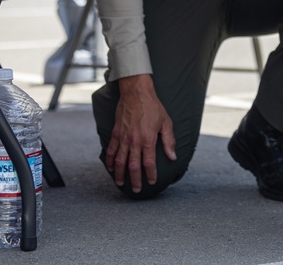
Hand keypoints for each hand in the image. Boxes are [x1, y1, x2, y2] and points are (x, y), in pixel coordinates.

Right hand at [105, 74, 176, 192]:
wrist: (136, 93)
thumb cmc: (153, 107)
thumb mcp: (166, 122)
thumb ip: (169, 141)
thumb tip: (173, 157)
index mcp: (148, 139)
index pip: (149, 163)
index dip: (150, 175)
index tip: (152, 182)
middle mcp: (134, 141)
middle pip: (133, 166)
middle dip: (135, 179)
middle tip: (136, 190)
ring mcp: (123, 138)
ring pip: (119, 161)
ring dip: (120, 174)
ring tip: (121, 183)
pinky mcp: (116, 133)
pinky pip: (110, 150)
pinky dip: (109, 161)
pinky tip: (110, 168)